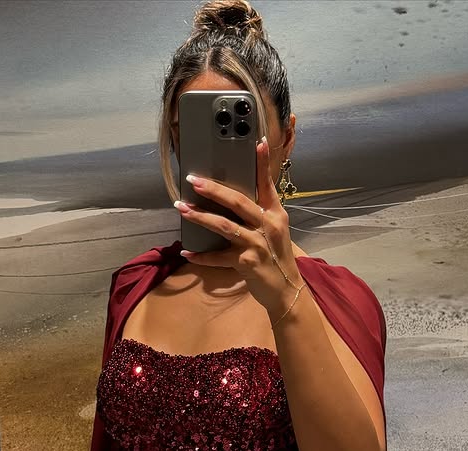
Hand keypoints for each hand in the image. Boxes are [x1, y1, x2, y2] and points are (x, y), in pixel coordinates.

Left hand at [174, 137, 303, 318]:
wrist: (286, 292)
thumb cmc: (277, 259)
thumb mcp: (274, 233)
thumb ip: (259, 215)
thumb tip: (232, 200)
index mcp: (275, 215)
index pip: (268, 185)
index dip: (262, 163)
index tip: (258, 142)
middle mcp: (267, 226)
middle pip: (238, 202)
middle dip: (213, 190)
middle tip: (193, 180)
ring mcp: (257, 244)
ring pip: (224, 226)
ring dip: (200, 217)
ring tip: (181, 208)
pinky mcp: (246, 263)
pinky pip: (218, 257)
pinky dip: (201, 256)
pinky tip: (187, 252)